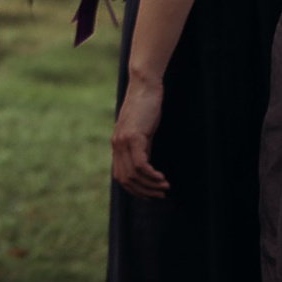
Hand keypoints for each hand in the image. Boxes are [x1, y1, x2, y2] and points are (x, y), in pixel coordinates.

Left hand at [110, 75, 167, 198]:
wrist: (144, 86)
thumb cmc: (147, 108)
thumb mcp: (143, 133)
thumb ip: (142, 149)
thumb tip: (147, 168)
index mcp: (117, 145)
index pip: (120, 177)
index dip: (135, 190)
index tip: (150, 195)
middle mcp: (116, 145)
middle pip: (125, 179)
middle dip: (144, 191)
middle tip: (161, 194)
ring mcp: (123, 141)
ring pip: (133, 174)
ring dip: (150, 185)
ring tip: (165, 187)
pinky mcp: (133, 136)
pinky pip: (140, 164)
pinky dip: (151, 175)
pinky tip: (162, 178)